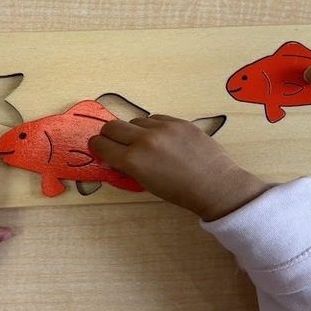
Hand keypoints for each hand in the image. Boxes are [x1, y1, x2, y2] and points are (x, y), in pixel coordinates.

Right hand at [88, 115, 268, 220]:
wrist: (214, 184)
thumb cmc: (178, 192)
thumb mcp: (146, 184)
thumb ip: (128, 167)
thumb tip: (115, 156)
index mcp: (133, 161)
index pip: (102, 145)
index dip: (97, 146)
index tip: (98, 146)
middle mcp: (144, 140)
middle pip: (112, 126)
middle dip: (108, 134)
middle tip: (113, 141)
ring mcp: (163, 127)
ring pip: (136, 121)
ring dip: (134, 131)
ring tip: (146, 143)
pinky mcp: (178, 121)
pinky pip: (156, 118)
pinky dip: (154, 127)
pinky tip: (163, 138)